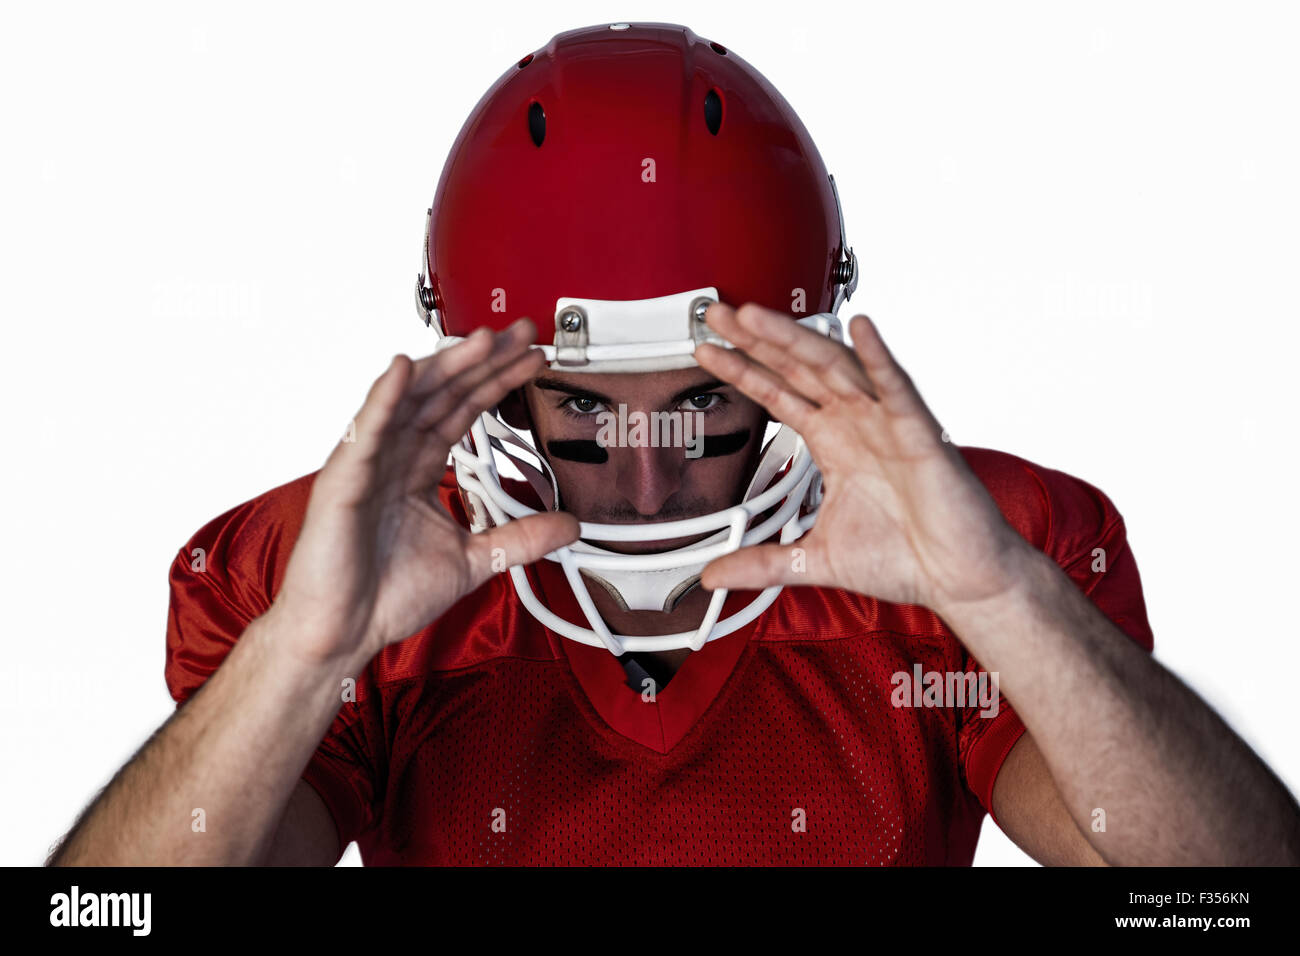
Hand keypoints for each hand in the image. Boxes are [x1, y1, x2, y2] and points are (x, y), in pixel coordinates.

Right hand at [271, 319, 578, 666]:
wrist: (343, 634)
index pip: (463, 412)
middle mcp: (392, 458)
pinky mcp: (342, 482)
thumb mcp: (472, 561)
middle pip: (442, 395)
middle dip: (482, 362)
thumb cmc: (385, 596)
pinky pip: (365, 433)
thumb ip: (518, 538)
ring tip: (481, 339)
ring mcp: (365, 465)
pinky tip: (405, 369)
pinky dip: (384, 399)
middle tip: (521, 333)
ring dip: (445, 367)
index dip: (497, 382)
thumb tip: (569, 526)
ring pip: (408, 402)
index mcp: (417, 469)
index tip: (531, 358)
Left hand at [693, 303, 1031, 614]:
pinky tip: (860, 328)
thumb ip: (761, 562)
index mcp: (832, 442)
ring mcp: (886, 422)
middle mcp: (856, 422)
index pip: (777, 394)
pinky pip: (897, 388)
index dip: (742, 369)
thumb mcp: (812, 558)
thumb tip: (713, 576)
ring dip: (794, 339)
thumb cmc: (902, 557)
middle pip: (797, 368)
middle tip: (717, 313)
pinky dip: (879, 357)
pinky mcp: (920, 434)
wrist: (957, 578)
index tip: (706, 350)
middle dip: (755, 339)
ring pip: (834, 367)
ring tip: (755, 316)